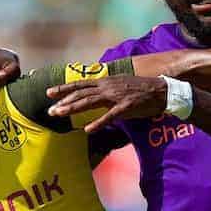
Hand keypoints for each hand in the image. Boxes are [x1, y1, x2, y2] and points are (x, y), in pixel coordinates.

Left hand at [47, 76, 167, 132]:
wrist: (161, 90)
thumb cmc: (141, 89)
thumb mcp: (119, 84)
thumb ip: (105, 89)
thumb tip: (94, 94)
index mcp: (106, 81)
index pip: (80, 84)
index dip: (64, 88)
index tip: (49, 93)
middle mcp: (108, 87)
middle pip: (81, 93)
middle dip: (63, 101)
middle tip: (49, 110)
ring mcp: (116, 96)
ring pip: (89, 102)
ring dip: (73, 108)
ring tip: (59, 114)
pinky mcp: (126, 107)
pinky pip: (109, 116)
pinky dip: (98, 123)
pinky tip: (88, 129)